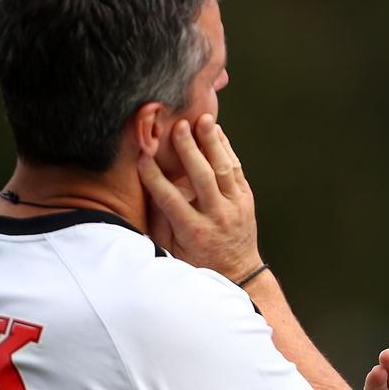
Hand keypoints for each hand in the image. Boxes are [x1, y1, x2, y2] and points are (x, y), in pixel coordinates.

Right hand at [138, 114, 263, 281]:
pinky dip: (226, 148)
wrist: (238, 270)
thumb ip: (160, 220)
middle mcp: (217, 215)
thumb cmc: (196, 259)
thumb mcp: (173, 248)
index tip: (142, 156)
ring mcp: (235, 205)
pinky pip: (236, 169)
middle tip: (179, 126)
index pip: (170, 199)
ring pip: (224, 169)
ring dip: (213, 142)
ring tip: (203, 119)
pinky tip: (216, 131)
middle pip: (203, 177)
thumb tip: (144, 190)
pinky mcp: (246, 198)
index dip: (154, 177)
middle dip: (190, 150)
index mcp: (193, 230)